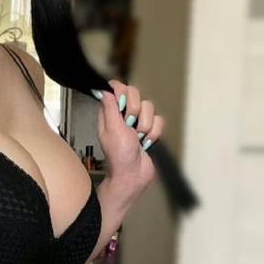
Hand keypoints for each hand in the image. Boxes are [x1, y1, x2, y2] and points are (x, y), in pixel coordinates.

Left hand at [93, 80, 164, 201]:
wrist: (133, 175)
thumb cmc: (119, 156)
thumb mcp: (111, 129)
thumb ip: (109, 107)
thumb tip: (104, 88)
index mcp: (109, 112)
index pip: (116, 88)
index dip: (122, 92)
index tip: (122, 105)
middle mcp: (123, 114)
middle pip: (135, 93)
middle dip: (136, 111)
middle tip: (129, 125)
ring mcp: (137, 122)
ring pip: (149, 107)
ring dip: (145, 126)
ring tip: (138, 138)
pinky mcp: (149, 130)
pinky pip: (159, 120)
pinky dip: (154, 133)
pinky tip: (146, 143)